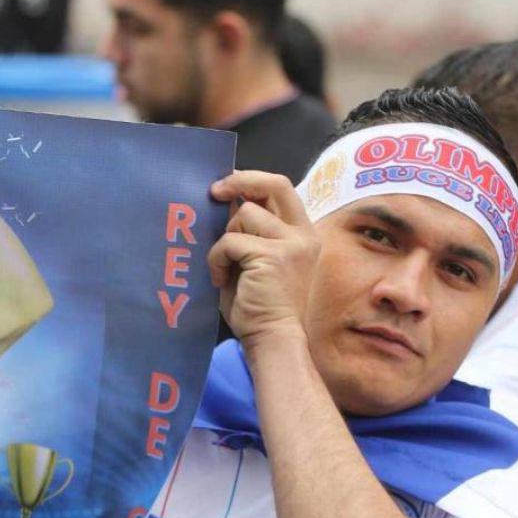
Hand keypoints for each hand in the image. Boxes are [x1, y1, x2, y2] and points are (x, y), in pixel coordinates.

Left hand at [208, 171, 319, 347]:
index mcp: (302, 234)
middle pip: (274, 184)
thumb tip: (229, 201)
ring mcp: (291, 243)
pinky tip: (221, 279)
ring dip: (224, 239)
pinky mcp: (272, 256)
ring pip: (243, 215)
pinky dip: (217, 259)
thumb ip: (250, 231)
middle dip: (240, 181)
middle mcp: (303, 234)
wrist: (271, 338)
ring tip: (225, 267)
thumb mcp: (256, 260)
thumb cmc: (258, 307)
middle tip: (215, 192)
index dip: (252, 180)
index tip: (226, 185)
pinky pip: (229, 241)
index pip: (281, 188)